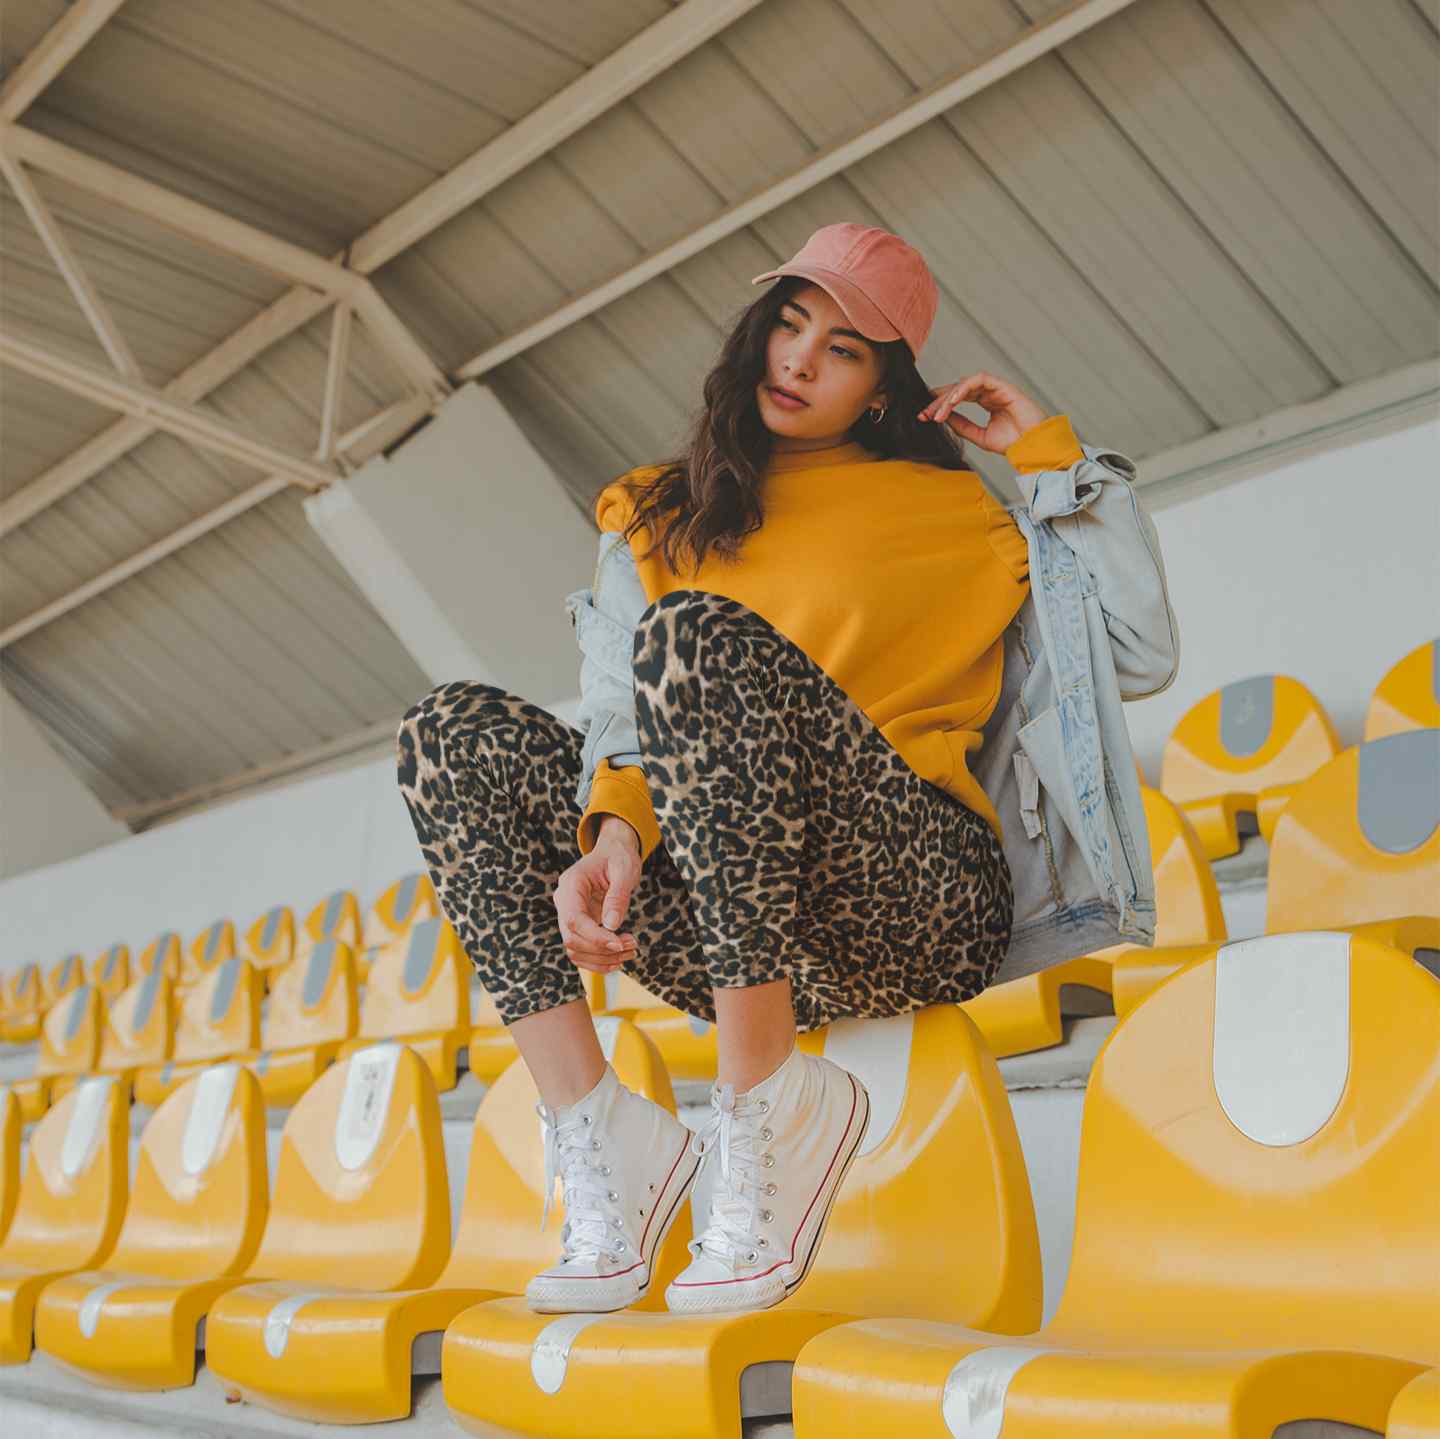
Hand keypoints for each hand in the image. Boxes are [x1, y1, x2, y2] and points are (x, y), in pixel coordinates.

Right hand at [553, 817, 640, 974]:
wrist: (613, 852)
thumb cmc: (619, 857)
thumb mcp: (624, 870)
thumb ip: (618, 897)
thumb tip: (612, 926)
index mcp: (571, 884)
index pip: (574, 919)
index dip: (596, 937)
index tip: (620, 944)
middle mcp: (564, 901)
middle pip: (572, 938)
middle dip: (602, 949)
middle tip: (632, 946)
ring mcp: (568, 914)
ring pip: (574, 949)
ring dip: (602, 958)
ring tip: (630, 951)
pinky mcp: (578, 925)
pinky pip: (580, 950)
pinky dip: (598, 960)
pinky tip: (618, 959)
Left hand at [918, 372, 1048, 453]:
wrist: (1032, 446)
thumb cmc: (1013, 442)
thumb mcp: (979, 436)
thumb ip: (962, 426)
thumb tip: (944, 418)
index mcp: (986, 402)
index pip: (957, 398)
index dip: (939, 406)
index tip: (923, 417)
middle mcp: (989, 393)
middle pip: (957, 390)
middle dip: (938, 401)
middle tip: (924, 414)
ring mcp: (996, 388)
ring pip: (965, 384)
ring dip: (948, 398)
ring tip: (938, 414)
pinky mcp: (1002, 386)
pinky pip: (978, 380)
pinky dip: (963, 389)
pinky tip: (952, 402)